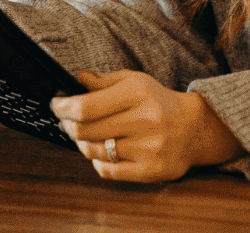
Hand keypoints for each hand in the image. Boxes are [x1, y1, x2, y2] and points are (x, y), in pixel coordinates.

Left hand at [49, 70, 246, 181]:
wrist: (194, 128)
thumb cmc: (158, 102)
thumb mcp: (134, 82)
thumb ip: (104, 81)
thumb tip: (77, 79)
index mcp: (138, 93)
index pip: (85, 107)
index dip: (62, 108)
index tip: (56, 105)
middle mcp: (144, 120)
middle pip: (84, 131)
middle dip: (67, 125)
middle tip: (65, 121)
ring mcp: (148, 148)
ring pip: (92, 151)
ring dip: (81, 143)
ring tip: (86, 135)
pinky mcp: (150, 170)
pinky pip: (107, 170)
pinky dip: (97, 161)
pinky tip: (102, 151)